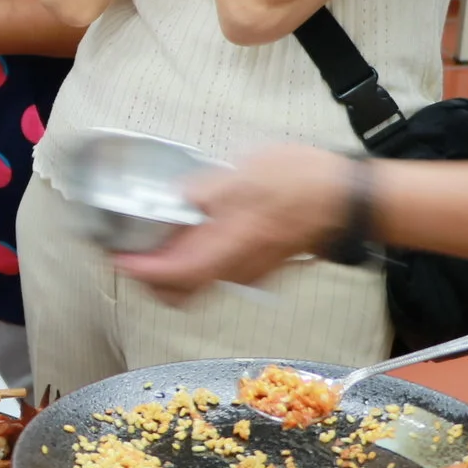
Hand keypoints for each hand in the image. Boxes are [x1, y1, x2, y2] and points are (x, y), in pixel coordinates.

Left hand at [117, 145, 351, 296]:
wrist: (349, 198)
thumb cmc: (305, 184)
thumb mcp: (244, 175)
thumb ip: (204, 191)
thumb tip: (176, 198)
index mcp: (228, 249)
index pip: (172, 276)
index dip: (139, 270)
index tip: (118, 258)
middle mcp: (237, 269)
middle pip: (181, 292)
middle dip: (151, 279)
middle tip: (132, 254)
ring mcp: (250, 270)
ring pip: (199, 285)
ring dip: (173, 271)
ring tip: (157, 242)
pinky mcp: (260, 263)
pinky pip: (218, 273)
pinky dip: (197, 262)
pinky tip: (194, 235)